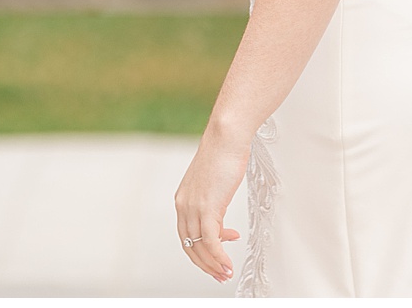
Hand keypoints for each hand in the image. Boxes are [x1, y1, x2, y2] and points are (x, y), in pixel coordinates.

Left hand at [174, 126, 246, 282]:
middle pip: (189, 245)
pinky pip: (211, 241)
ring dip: (213, 264)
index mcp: (182, 199)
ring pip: (199, 247)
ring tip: (227, 272)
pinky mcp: (208, 207)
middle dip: (205, 263)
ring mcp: (194, 206)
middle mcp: (183, 205)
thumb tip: (220, 221)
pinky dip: (219, 256)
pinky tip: (228, 263)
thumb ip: (212, 203)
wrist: (226, 137)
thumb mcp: (213, 184)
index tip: (215, 259)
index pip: (186, 235)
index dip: (200, 251)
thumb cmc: (223, 155)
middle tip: (220, 274)